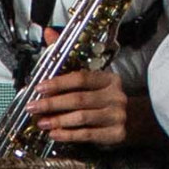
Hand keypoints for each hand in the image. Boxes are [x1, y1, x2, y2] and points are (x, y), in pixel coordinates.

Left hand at [26, 66, 152, 150]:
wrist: (136, 120)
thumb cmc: (105, 98)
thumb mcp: (91, 79)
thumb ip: (68, 59)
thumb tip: (48, 33)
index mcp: (109, 79)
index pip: (81, 78)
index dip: (59, 82)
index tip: (39, 87)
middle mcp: (115, 96)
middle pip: (79, 99)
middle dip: (52, 103)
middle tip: (32, 107)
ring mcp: (117, 116)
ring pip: (82, 118)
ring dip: (58, 120)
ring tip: (41, 122)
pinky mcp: (116, 134)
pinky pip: (88, 134)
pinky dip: (69, 135)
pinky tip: (55, 134)